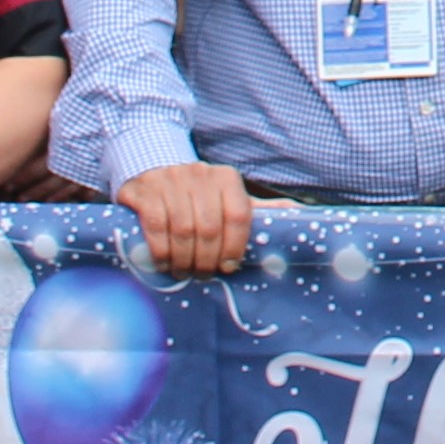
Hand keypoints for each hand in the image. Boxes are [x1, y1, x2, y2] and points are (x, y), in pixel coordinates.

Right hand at [119, 161, 258, 279]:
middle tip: (202, 275)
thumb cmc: (196, 194)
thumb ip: (259, 208)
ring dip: (184, 259)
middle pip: (210, 227)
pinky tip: (164, 263)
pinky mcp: (143, 191)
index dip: (235, 246)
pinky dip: (162, 250)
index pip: (239, 215)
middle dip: (207, 259)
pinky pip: (157, 226)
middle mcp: (200, 174)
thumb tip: (301, 213)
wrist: (152, 168)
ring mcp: (170, 180)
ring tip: (184, 272)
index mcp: (227, 178)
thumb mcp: (228, 197)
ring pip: (184, 229)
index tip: (229, 267)